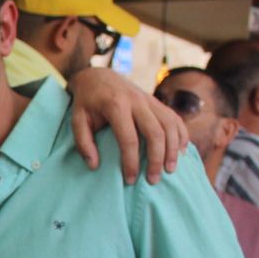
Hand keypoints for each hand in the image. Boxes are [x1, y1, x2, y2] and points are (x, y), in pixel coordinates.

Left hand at [67, 68, 188, 183]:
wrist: (99, 76)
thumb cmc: (87, 102)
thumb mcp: (77, 120)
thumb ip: (83, 143)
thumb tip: (94, 166)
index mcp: (116, 106)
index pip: (128, 139)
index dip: (131, 162)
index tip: (130, 180)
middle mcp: (137, 101)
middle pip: (155, 133)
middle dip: (157, 159)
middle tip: (153, 180)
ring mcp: (150, 100)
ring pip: (169, 125)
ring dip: (173, 149)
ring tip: (170, 170)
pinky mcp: (157, 101)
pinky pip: (174, 118)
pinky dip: (181, 135)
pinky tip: (182, 152)